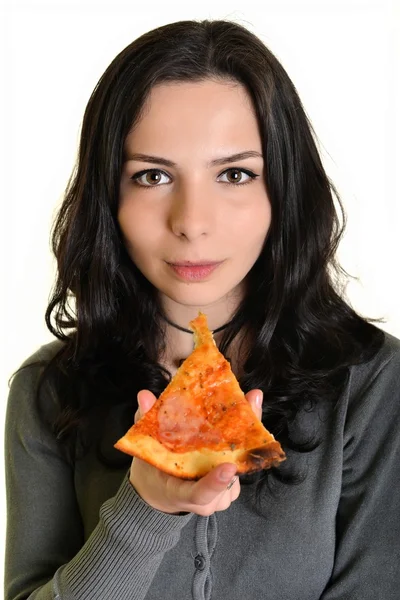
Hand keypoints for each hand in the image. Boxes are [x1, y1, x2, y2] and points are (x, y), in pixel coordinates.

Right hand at [129, 388, 262, 516]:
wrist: (160, 494)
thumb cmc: (154, 473)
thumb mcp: (145, 451)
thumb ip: (145, 424)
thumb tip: (144, 395)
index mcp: (181, 495)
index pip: (200, 494)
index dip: (214, 483)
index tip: (228, 467)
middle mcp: (207, 501)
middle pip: (230, 478)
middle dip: (241, 443)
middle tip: (248, 404)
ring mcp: (222, 497)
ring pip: (241, 470)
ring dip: (248, 437)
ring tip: (250, 403)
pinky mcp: (232, 487)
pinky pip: (243, 466)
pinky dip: (248, 441)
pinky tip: (249, 414)